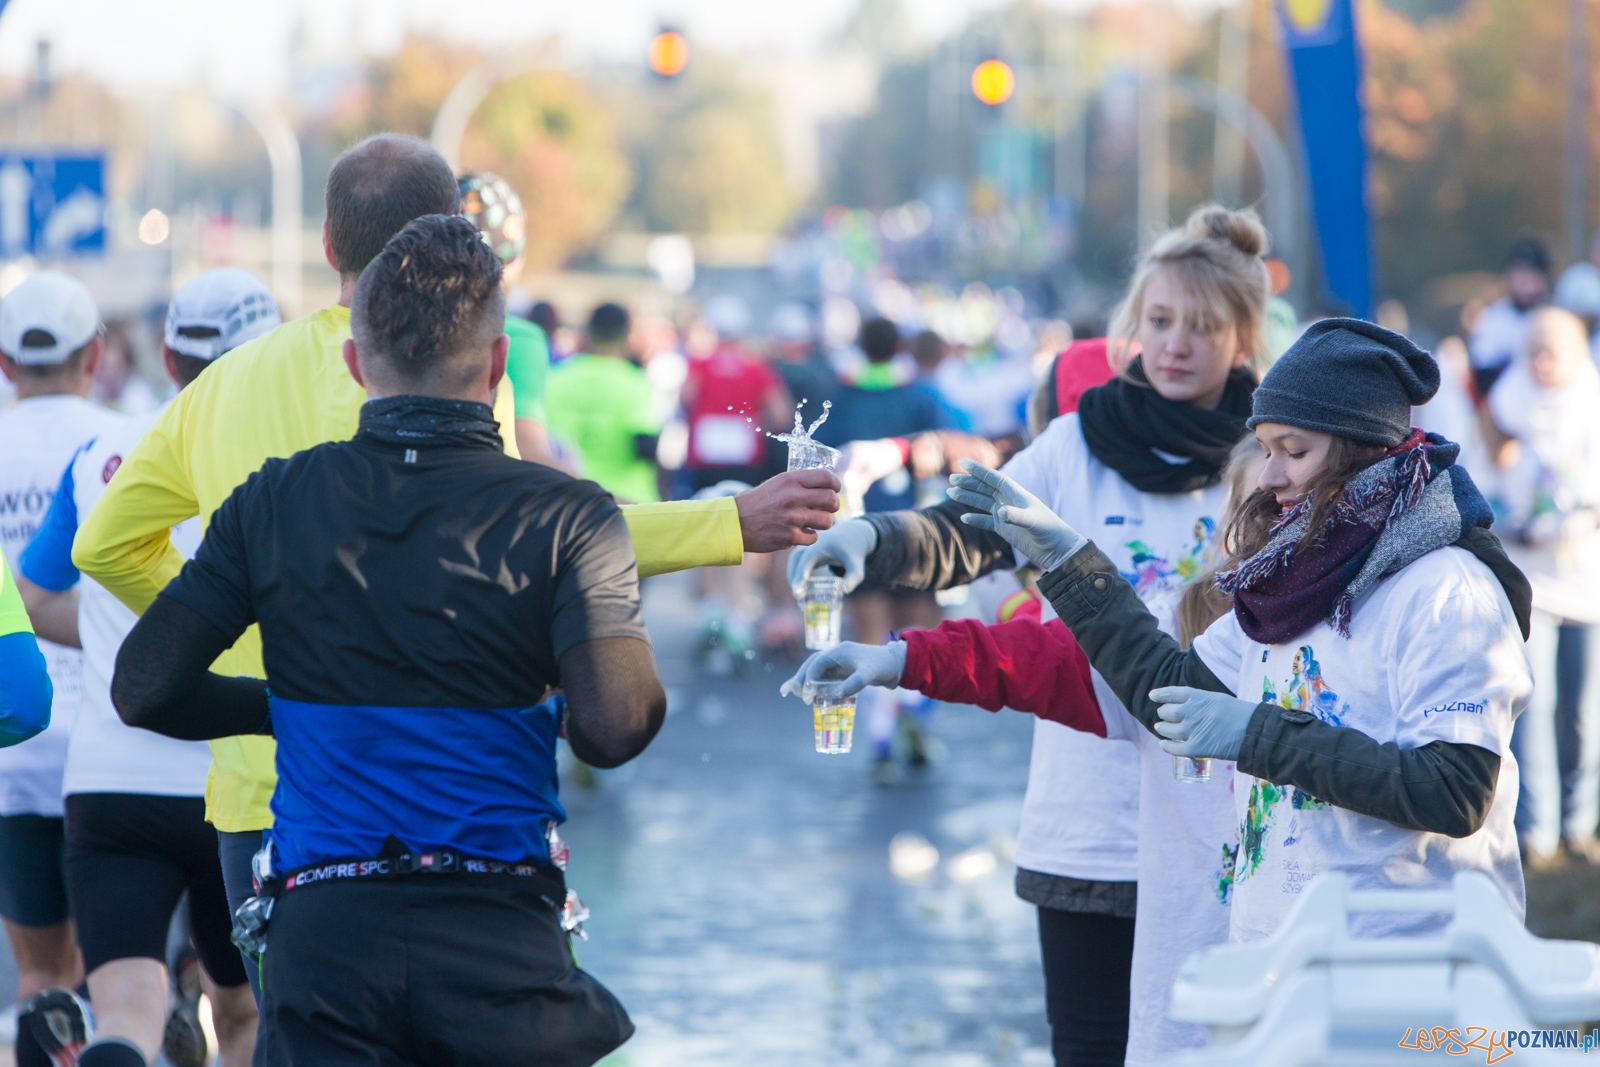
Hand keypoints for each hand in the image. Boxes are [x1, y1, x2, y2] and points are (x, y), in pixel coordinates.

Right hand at [735, 469, 841, 552]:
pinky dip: (809, 536)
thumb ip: (799, 484)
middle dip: (834, 505)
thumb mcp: (777, 483)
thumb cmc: (758, 502)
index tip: (834, 489)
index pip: (826, 477)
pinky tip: (800, 532)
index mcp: (790, 480)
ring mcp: (792, 518)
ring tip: (814, 521)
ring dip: (824, 522)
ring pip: (827, 521)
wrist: (736, 523)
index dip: (835, 484)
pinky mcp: (790, 536)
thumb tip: (825, 486)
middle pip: (831, 499)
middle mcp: (793, 497)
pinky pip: (814, 537)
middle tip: (828, 508)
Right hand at [781, 641, 907, 699]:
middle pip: (812, 664)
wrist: (894, 664)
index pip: (818, 662)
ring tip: (791, 692)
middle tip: (794, 693)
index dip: (810, 676)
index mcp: (840, 651)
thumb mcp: (870, 674)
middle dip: (801, 677)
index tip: (806, 692)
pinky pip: (822, 676)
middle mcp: (835, 654)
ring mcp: (837, 662)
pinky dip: (812, 682)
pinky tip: (805, 691)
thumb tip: (842, 692)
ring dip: (803, 679)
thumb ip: (857, 681)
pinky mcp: (840, 670)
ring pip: (814, 669)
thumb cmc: (882, 666)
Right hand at [786, 517, 876, 593]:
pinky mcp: (805, 551)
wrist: (852, 534)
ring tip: (799, 595)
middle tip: (798, 596)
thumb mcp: (857, 565)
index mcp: (822, 545)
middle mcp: (811, 544)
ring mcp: (807, 546)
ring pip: (793, 561)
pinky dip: (795, 574)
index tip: (798, 591)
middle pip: (795, 560)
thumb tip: (844, 591)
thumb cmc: (853, 551)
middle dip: (794, 578)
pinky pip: (795, 562)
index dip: (800, 575)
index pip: (807, 560)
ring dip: (793, 577)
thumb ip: (853, 578)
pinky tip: (801, 588)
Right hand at [947, 459, 1086, 571]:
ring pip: (983, 503)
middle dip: (968, 483)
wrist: (1057, 550)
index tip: (963, 462)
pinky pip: (986, 521)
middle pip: (985, 489)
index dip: (979, 470)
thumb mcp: (1033, 522)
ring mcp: (1006, 515)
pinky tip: (964, 518)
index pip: (995, 478)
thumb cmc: (1050, 531)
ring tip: (951, 493)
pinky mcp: (1005, 529)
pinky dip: (975, 519)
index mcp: (1017, 494)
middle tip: (951, 479)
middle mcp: (1010, 502)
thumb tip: (999, 513)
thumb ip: (1016, 516)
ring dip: (968, 498)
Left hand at [1150, 686, 1256, 759]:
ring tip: (1161, 728)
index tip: (1152, 696)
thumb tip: (1187, 707)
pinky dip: (1166, 746)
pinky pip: (1173, 748)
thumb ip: (1201, 702)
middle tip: (1163, 716)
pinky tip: (1164, 744)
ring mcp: (1193, 730)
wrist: (1254, 731)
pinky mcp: (1196, 747)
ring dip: (1162, 728)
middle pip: (1166, 712)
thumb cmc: (1240, 714)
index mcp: (1199, 697)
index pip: (1172, 693)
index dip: (1160, 694)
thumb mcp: (1218, 700)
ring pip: (1166, 729)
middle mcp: (1192, 711)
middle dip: (1163, 714)